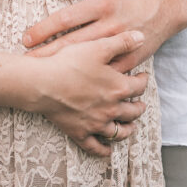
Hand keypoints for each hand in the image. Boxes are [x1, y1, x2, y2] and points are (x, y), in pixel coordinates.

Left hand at [23, 0, 178, 68]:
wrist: (163, 8)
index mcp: (101, 5)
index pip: (66, 18)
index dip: (44, 29)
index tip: (26, 38)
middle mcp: (109, 26)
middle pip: (72, 43)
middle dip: (47, 54)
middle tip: (26, 62)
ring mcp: (120, 45)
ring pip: (87, 62)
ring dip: (64, 69)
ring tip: (43, 77)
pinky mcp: (130, 60)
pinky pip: (107, 74)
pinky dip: (90, 81)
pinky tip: (73, 88)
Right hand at [32, 30, 148, 156]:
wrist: (43, 83)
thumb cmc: (69, 62)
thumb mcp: (98, 47)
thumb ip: (122, 42)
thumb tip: (142, 36)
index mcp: (118, 88)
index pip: (139, 87)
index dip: (143, 81)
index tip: (143, 77)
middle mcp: (111, 109)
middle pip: (132, 112)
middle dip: (138, 107)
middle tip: (140, 104)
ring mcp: (96, 123)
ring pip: (118, 132)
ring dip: (127, 129)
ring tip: (131, 127)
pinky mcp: (80, 133)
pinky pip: (95, 147)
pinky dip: (104, 150)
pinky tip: (108, 151)